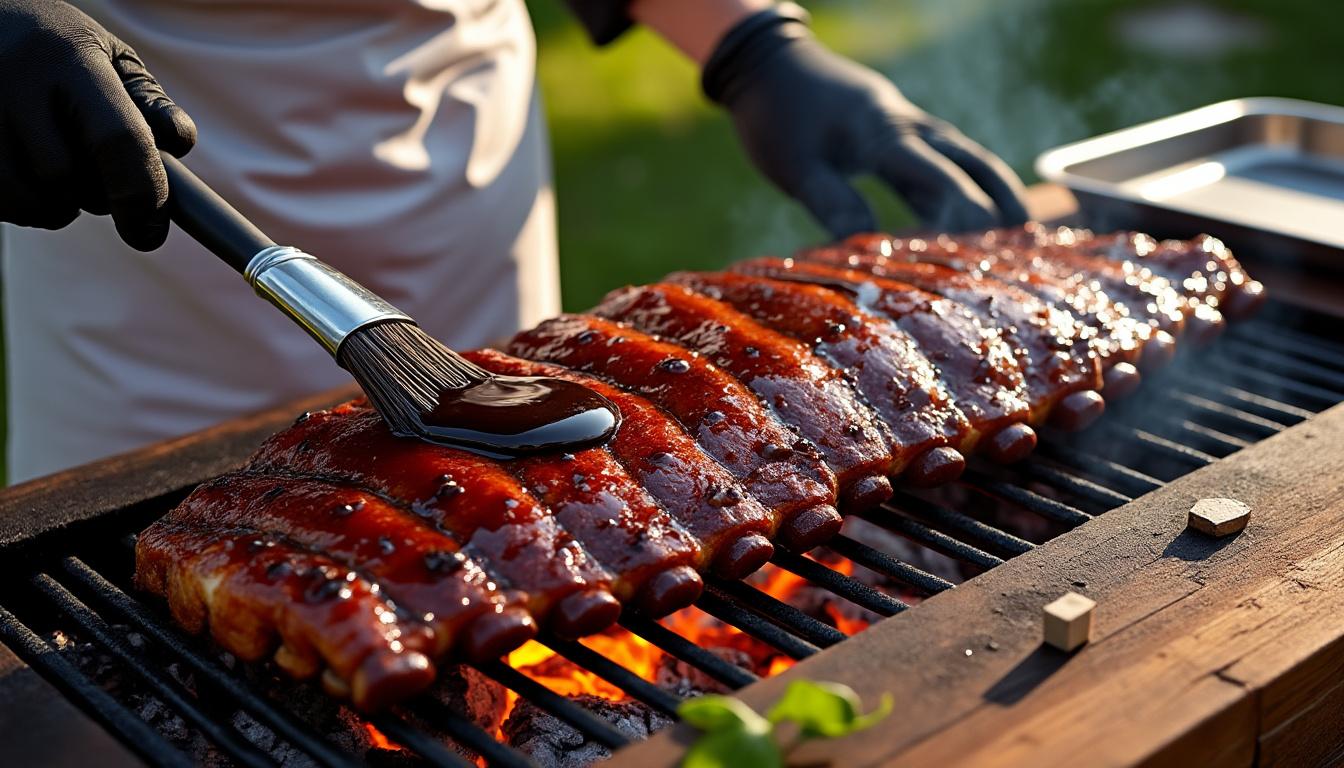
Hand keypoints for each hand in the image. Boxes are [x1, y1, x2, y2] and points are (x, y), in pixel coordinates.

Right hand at [0, 0, 195, 249]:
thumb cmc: (56, 47)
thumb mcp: (108, 56)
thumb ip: (149, 101)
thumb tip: (178, 143)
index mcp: (69, 60)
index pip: (117, 139)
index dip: (142, 194)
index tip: (149, 230)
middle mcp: (17, 84)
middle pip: (69, 180)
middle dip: (95, 195)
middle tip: (96, 171)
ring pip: (33, 202)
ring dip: (57, 204)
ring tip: (58, 163)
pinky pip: (4, 204)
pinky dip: (26, 203)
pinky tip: (27, 167)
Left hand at [703, 4, 1027, 236]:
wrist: (769, 64)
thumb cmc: (777, 116)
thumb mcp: (796, 166)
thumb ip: (832, 202)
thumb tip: (865, 248)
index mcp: (888, 137)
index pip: (944, 184)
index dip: (963, 225)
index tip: (972, 264)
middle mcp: (913, 129)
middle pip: (975, 169)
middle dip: (1001, 211)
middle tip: (1027, 256)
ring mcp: (913, 127)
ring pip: (972, 160)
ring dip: (999, 194)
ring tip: (1024, 236)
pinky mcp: (905, 132)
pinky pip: (954, 158)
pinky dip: (976, 184)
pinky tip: (983, 212)